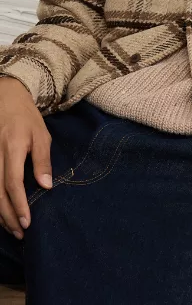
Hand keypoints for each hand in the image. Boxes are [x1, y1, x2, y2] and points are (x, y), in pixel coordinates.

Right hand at [0, 77, 52, 239]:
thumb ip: (42, 160)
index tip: (27, 222)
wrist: (5, 99)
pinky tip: (1, 214)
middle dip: (8, 217)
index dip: (19, 205)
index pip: (12, 184)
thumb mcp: (41, 135)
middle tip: (21, 232)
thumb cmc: (26, 118)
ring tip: (13, 228)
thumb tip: (46, 187)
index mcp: (11, 148)